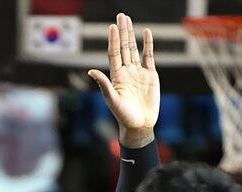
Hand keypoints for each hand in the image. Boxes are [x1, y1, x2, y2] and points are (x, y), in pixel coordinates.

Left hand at [88, 13, 158, 139]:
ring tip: (128, 20)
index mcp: (116, 77)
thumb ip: (104, 85)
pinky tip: (146, 33)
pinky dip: (148, 44)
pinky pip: (148, 57)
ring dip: (131, 35)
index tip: (112, 27)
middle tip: (121, 16)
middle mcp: (126, 72)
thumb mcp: (112, 100)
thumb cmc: (123, 116)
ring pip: (134, 49)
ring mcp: (138, 72)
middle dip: (122, 32)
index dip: (113, 40)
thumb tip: (91, 70)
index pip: (114, 54)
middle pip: (124, 48)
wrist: (139, 125)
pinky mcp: (150, 75)